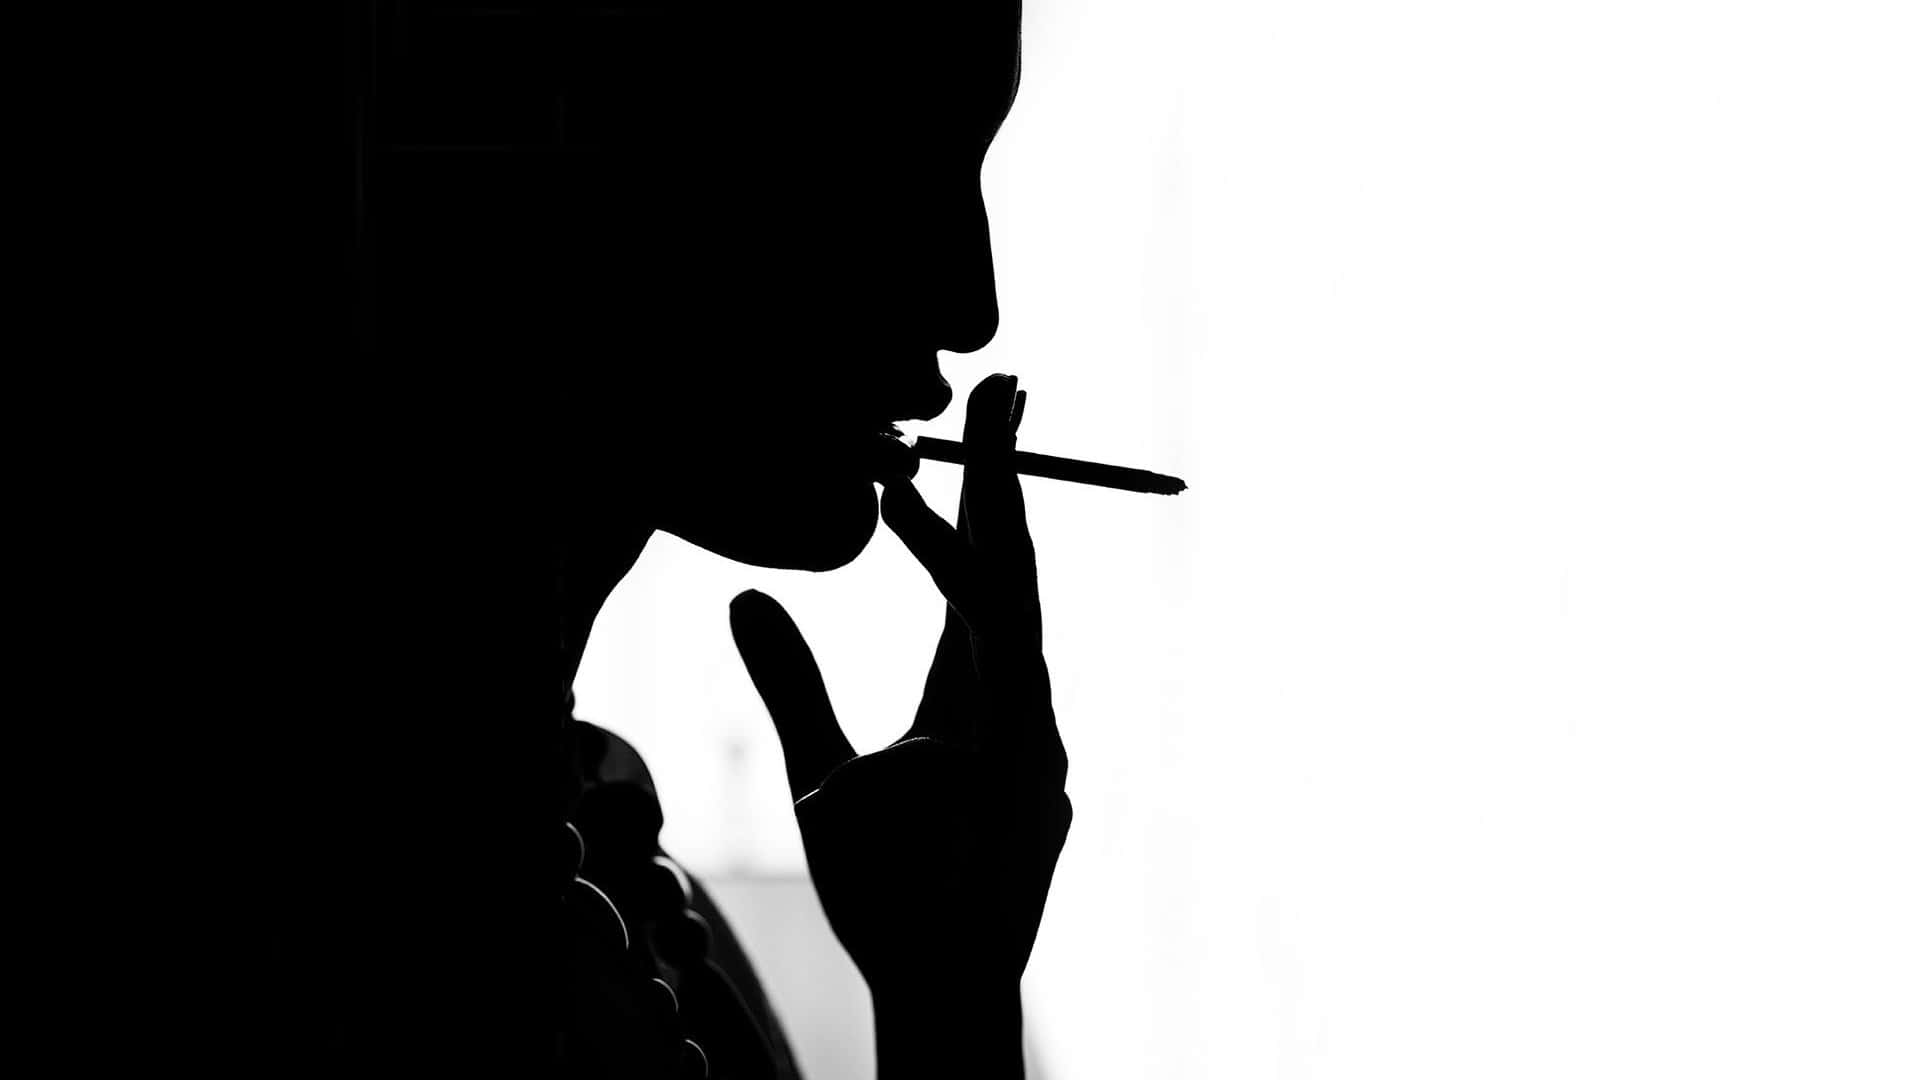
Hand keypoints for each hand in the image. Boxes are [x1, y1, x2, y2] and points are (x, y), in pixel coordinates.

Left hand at [729, 374, 1069, 998]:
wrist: (934, 979)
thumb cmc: (893, 884)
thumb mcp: (822, 765)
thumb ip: (790, 679)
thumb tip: (748, 596)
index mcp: (970, 689)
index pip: (980, 567)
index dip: (978, 491)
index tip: (970, 421)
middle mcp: (1009, 697)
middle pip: (1013, 563)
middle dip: (1008, 474)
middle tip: (1006, 384)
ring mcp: (1029, 734)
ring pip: (1008, 604)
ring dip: (973, 524)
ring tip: (934, 454)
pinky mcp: (1028, 774)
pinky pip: (992, 672)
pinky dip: (956, 601)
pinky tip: (920, 534)